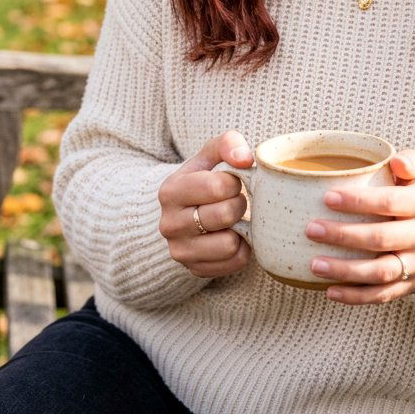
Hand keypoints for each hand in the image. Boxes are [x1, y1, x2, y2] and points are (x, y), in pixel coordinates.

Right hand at [158, 130, 253, 278]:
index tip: (231, 181)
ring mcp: (180, 251)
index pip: (217, 186)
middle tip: (234, 200)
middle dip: (238, 204)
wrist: (184, 213)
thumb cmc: (203, 180)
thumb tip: (245, 159)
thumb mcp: (210, 155)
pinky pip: (234, 262)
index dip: (234, 181)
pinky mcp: (195, 269)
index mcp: (170, 191)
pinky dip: (241, 249)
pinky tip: (232, 236)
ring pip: (229, 244)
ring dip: (240, 229)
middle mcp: (169, 224)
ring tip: (232, 219)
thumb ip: (227, 144)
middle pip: (225, 215)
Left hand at [305, 150, 414, 303]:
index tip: (327, 198)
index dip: (358, 201)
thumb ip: (411, 161)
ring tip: (315, 264)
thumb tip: (396, 162)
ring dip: (345, 270)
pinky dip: (356, 297)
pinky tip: (329, 291)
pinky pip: (383, 295)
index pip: (389, 203)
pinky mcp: (412, 285)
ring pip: (380, 272)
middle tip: (312, 230)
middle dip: (344, 235)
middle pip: (381, 238)